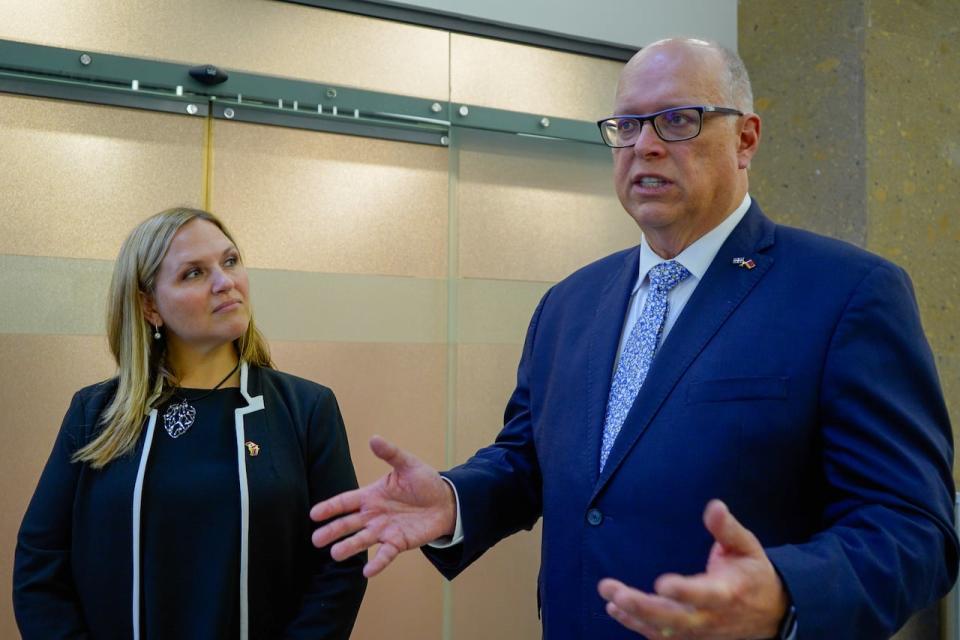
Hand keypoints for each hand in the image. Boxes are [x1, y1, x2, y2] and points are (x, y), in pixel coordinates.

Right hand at [310, 435, 456, 577]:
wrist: (446, 502)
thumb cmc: (424, 482)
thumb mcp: (408, 464)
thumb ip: (390, 454)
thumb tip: (373, 438)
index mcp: (371, 495)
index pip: (346, 502)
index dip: (330, 507)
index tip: (313, 514)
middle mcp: (373, 515)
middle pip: (349, 524)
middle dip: (332, 531)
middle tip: (316, 540)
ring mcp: (384, 530)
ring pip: (363, 540)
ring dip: (349, 547)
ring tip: (335, 554)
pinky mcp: (398, 543)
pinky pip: (385, 554)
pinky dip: (377, 563)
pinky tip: (367, 572)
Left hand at [597, 500, 787, 638]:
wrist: (771, 613)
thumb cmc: (753, 573)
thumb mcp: (747, 547)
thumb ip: (727, 529)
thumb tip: (714, 506)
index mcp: (727, 592)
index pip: (704, 595)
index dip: (684, 591)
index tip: (662, 583)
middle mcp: (711, 617)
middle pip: (675, 619)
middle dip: (643, 607)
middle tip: (615, 592)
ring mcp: (700, 632)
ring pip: (664, 631)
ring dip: (634, 616)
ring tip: (610, 598)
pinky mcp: (691, 638)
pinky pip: (661, 637)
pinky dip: (636, 625)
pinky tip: (615, 609)